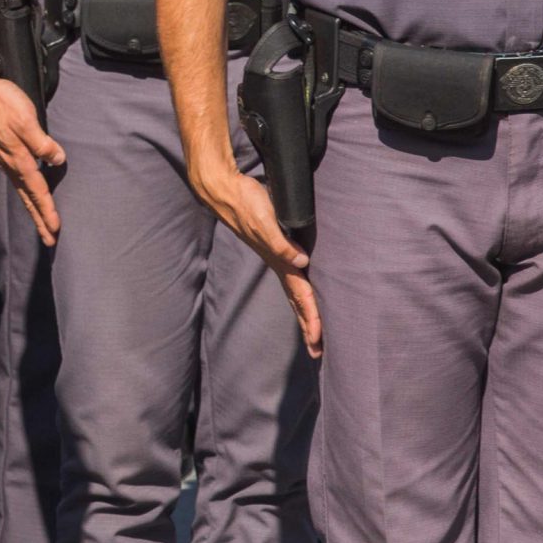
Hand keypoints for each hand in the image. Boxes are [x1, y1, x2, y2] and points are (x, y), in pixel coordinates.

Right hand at [0, 71, 65, 243]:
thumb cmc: (0, 102)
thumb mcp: (26, 119)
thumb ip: (42, 142)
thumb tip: (58, 160)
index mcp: (18, 158)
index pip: (37, 191)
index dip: (47, 211)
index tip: (55, 230)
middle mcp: (9, 163)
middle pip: (27, 197)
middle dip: (38, 219)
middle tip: (48, 240)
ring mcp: (2, 157)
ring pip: (20, 189)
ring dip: (31, 207)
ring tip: (40, 222)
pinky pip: (14, 177)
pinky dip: (23, 191)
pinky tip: (25, 189)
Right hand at [191, 160, 321, 356]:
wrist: (224, 190)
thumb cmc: (245, 202)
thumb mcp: (264, 221)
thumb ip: (280, 243)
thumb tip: (301, 262)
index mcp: (279, 260)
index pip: (300, 295)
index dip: (311, 317)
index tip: (318, 340)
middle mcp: (278, 262)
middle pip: (297, 301)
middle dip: (308, 326)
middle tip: (317, 351)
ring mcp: (275, 256)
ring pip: (294, 292)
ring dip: (304, 314)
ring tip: (312, 333)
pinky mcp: (275, 247)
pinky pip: (291, 278)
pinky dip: (298, 294)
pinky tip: (302, 295)